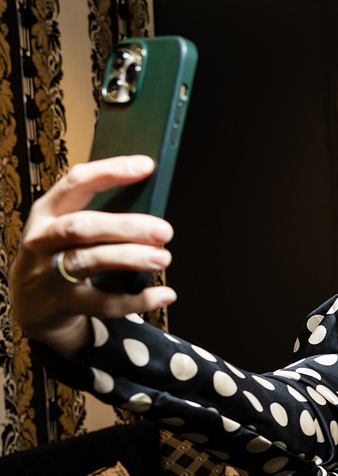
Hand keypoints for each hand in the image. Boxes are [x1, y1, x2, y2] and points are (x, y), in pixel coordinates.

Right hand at [12, 156, 175, 358]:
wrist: (28, 301)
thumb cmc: (59, 253)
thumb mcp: (66, 227)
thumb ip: (99, 212)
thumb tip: (152, 198)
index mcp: (48, 211)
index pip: (76, 182)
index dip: (110, 172)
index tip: (146, 165)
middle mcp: (43, 239)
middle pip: (82, 227)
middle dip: (124, 226)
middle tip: (163, 230)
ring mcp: (49, 273)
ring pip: (89, 262)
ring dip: (129, 258)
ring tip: (163, 257)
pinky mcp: (61, 303)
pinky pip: (103, 303)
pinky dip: (137, 300)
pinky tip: (165, 295)